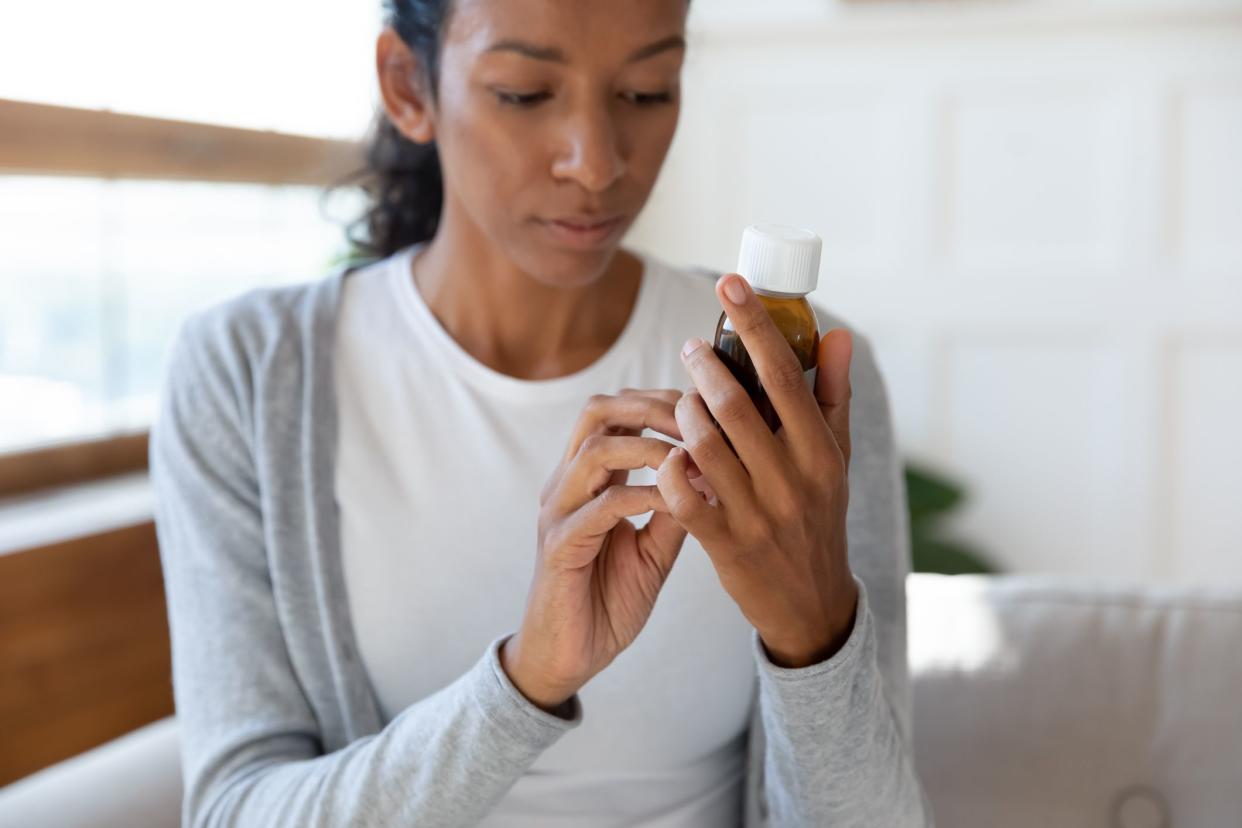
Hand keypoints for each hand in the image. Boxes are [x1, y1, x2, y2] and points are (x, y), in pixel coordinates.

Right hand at [502, 389, 688, 711]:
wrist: (570, 657)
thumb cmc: (608, 600)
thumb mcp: (655, 549)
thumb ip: (676, 510)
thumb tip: (715, 472)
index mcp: (587, 478)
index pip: (616, 410)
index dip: (661, 399)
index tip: (706, 407)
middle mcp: (567, 484)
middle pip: (598, 410)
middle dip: (654, 407)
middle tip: (700, 420)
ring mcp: (558, 512)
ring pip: (596, 450)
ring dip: (651, 447)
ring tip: (692, 459)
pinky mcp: (558, 546)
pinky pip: (601, 506)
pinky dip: (643, 495)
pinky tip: (676, 502)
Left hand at [656, 273, 858, 668]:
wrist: (811, 601)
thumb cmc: (819, 513)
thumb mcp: (836, 456)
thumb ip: (832, 393)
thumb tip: (837, 333)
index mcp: (821, 451)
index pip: (784, 374)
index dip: (754, 324)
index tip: (729, 283)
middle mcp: (792, 480)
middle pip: (735, 406)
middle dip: (704, 367)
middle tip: (690, 349)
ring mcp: (757, 514)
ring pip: (703, 446)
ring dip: (683, 414)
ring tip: (681, 400)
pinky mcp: (725, 544)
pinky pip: (683, 497)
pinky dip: (671, 467)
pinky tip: (670, 452)